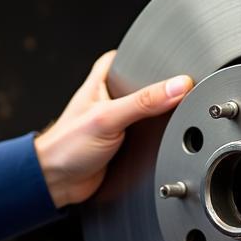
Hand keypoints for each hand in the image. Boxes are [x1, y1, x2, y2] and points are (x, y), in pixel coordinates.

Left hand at [33, 51, 191, 207]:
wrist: (58, 183)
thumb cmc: (66, 146)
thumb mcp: (109, 118)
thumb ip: (144, 102)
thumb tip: (178, 86)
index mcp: (103, 78)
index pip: (137, 57)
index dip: (158, 62)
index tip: (181, 68)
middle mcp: (112, 96)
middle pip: (149, 85)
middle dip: (164, 92)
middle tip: (182, 96)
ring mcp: (119, 119)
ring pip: (151, 111)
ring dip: (160, 118)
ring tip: (173, 119)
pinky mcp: (125, 141)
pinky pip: (148, 134)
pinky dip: (156, 137)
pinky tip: (161, 140)